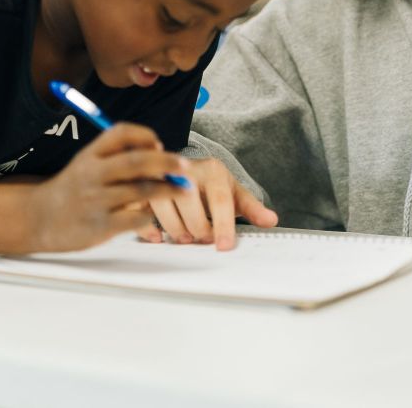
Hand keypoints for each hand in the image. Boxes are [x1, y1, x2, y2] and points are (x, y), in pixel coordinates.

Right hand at [27, 123, 192, 252]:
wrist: (40, 218)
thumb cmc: (74, 188)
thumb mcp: (88, 162)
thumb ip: (117, 155)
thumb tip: (160, 152)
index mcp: (90, 154)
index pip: (120, 133)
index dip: (144, 135)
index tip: (159, 143)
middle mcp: (92, 174)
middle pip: (136, 161)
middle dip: (166, 161)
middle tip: (186, 166)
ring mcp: (96, 200)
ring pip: (142, 190)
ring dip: (168, 189)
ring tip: (185, 189)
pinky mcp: (101, 226)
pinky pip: (136, 217)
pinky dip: (150, 214)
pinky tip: (153, 212)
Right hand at [143, 157, 276, 250]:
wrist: (185, 165)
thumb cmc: (211, 183)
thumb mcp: (233, 191)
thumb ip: (251, 207)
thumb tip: (271, 220)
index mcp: (213, 171)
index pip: (219, 200)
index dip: (222, 225)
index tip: (224, 246)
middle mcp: (186, 170)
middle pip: (189, 204)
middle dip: (198, 229)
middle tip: (203, 239)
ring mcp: (162, 177)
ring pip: (163, 206)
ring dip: (175, 230)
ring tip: (185, 238)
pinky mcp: (144, 187)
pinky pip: (140, 208)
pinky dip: (147, 227)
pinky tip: (157, 237)